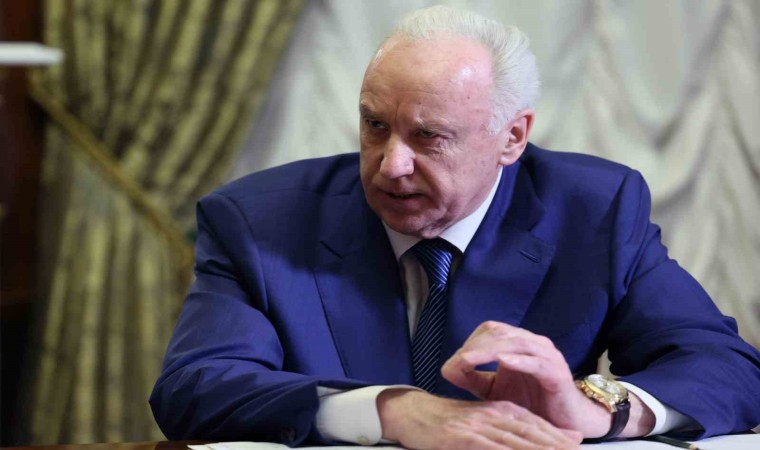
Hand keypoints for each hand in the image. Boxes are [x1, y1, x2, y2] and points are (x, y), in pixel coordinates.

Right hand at [377, 388, 581, 448]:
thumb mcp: (480, 422)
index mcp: (500, 410)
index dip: (557, 436)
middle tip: (576, 449)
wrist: (412, 414)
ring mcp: (479, 426)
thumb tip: (530, 440)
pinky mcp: (463, 436)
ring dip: (539, 448)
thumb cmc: (447, 422)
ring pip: (516, 441)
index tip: (577, 443)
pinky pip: (491, 447)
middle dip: (556, 444)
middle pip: (531, 433)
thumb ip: (504, 429)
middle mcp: (493, 415)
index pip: (535, 425)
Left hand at [440, 321, 618, 436]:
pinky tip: (504, 362)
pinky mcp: (557, 373)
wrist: (564, 423)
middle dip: (476, 345)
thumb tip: (446, 368)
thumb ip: (471, 378)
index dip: (470, 342)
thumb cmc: (529, 403)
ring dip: (489, 350)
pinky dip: (519, 360)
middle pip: (499, 331)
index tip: (455, 362)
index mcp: (517, 343)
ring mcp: (546, 355)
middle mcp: (532, 343)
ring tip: (470, 360)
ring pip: (515, 342)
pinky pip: (537, 362)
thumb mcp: (493, 390)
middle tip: (458, 362)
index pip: (489, 330)